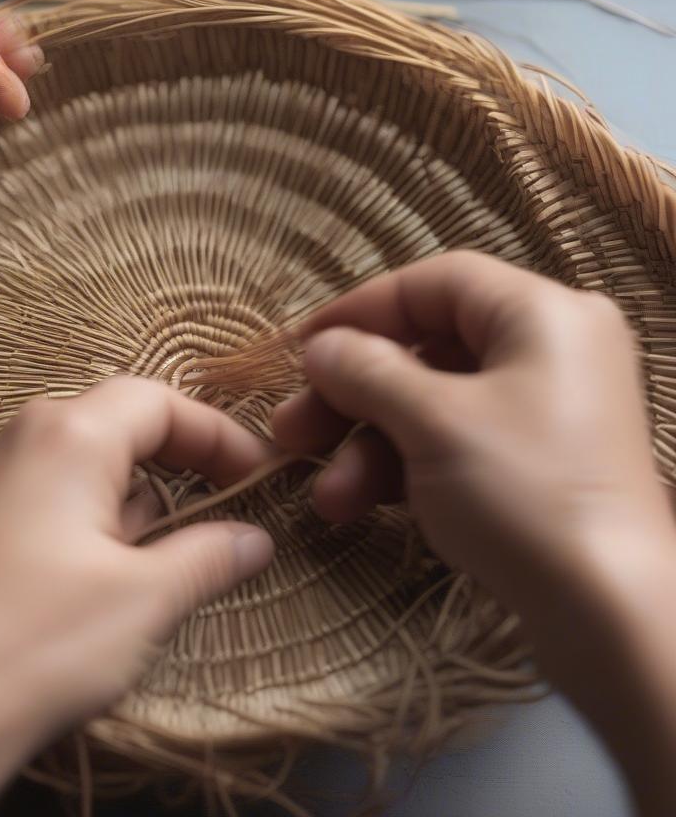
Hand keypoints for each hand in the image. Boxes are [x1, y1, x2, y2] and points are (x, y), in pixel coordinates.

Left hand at [0, 375, 274, 729]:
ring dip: (143, 492)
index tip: (260, 474)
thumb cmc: (40, 639)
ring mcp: (0, 475)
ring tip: (177, 543)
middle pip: (125, 422)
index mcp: (72, 435)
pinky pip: (60, 490)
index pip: (161, 402)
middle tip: (230, 498)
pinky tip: (118, 564)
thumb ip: (208, 556)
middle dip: (183, 460)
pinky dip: (103, 512)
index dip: (218, 434)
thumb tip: (254, 540)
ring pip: (92, 459)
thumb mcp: (145, 597)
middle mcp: (30, 437)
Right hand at [273, 250, 671, 617]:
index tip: (300, 346)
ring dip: (368, 446)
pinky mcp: (535, 467)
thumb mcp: (432, 422)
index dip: (360, 309)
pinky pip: (454, 445)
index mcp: (542, 315)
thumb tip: (319, 346)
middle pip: (426, 350)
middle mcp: (550, 352)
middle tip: (291, 429)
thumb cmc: (523, 494)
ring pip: (432, 407)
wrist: (612, 620)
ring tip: (326, 495)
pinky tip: (356, 507)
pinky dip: (404, 470)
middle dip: (351, 395)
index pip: (435, 284)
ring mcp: (544, 414)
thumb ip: (366, 371)